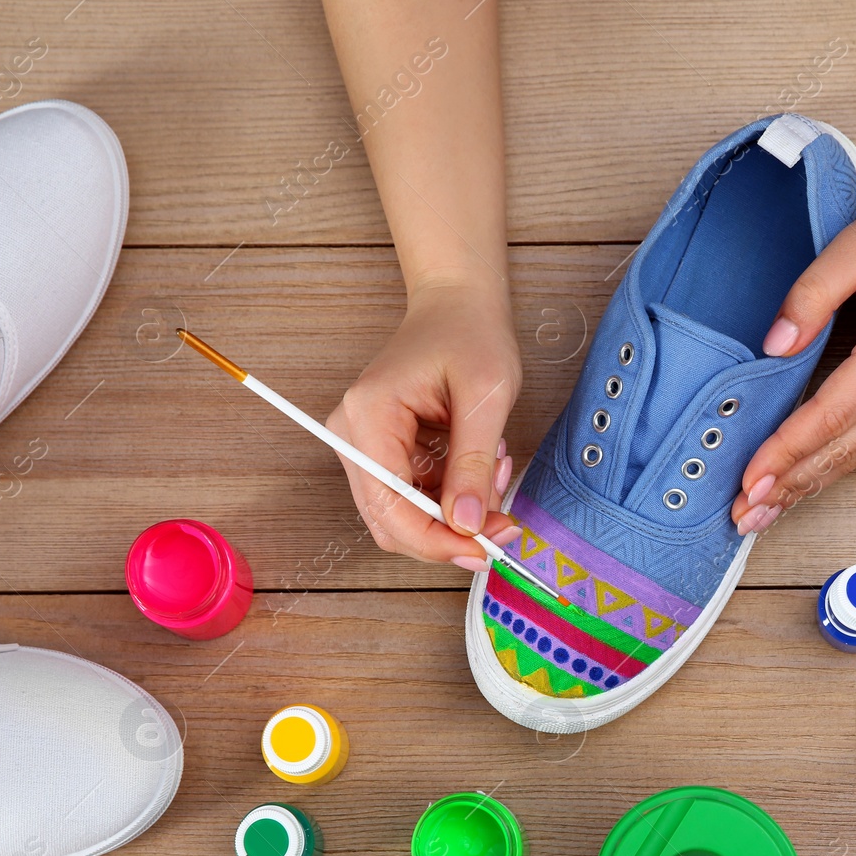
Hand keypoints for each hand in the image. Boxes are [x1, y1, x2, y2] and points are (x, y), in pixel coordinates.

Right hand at [328, 280, 523, 568]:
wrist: (458, 304)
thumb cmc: (470, 335)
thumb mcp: (485, 397)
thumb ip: (474, 464)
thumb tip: (466, 525)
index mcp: (368, 417)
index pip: (389, 506)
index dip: (436, 541)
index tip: (484, 550)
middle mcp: (352, 434)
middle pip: (391, 522)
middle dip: (451, 533)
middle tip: (504, 524)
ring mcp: (364, 445)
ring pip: (406, 514)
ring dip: (458, 511)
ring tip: (499, 469)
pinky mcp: (385, 451)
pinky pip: (416, 495)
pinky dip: (454, 494)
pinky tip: (486, 464)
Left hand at [731, 170, 855, 533]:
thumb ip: (813, 293)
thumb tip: (774, 345)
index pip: (832, 412)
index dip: (787, 450)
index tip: (749, 478)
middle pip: (846, 448)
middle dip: (791, 485)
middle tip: (742, 514)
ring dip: (810, 485)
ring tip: (764, 511)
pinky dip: (835, 467)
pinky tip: (805, 481)